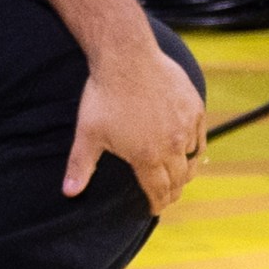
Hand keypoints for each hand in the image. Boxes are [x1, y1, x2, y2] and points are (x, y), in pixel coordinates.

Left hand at [65, 39, 208, 216]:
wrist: (127, 59)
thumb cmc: (104, 96)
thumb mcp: (87, 134)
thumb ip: (80, 166)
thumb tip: (69, 192)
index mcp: (147, 157)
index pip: (158, 190)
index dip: (158, 203)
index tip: (156, 210)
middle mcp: (172, 146)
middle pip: (178, 179)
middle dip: (172, 192)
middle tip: (167, 198)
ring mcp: (186, 127)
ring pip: (192, 158)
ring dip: (185, 171)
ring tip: (179, 177)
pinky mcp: (195, 109)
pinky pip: (200, 136)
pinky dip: (195, 148)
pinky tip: (189, 149)